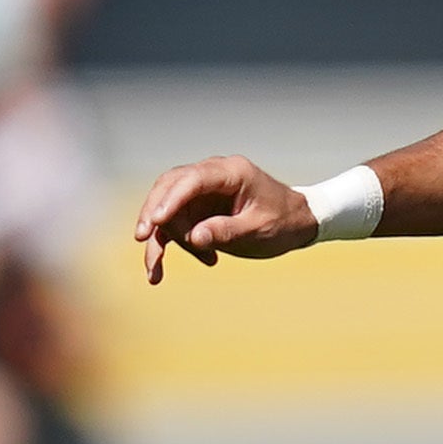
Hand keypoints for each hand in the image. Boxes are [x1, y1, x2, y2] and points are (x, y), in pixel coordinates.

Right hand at [133, 157, 316, 283]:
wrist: (297, 222)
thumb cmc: (283, 222)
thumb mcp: (259, 230)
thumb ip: (227, 231)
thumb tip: (194, 238)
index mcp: (231, 172)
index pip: (192, 180)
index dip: (171, 199)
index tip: (155, 221)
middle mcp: (212, 176)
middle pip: (169, 189)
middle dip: (154, 216)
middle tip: (145, 241)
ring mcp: (202, 192)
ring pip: (166, 209)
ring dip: (162, 239)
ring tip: (157, 269)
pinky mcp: (197, 208)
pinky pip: (173, 224)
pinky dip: (166, 245)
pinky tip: (157, 271)